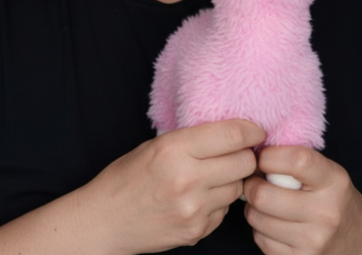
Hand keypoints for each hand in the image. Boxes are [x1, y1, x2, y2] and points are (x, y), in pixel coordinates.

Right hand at [81, 119, 264, 253]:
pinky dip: (219, 202)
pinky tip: (201, 196)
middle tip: (237, 152)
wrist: (106, 220)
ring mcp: (193, 210)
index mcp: (174, 150)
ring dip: (232, 179)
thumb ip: (194, 139)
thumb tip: (232, 133)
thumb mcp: (156, 145)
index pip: (232, 136)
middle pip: (244, 163)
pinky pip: (225, 211)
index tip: (256, 130)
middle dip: (245, 155)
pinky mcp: (196, 232)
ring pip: (238, 188)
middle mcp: (187, 179)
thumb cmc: (128, 177)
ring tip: (213, 175)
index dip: (251, 131)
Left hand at [243, 146, 361, 253]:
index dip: (269, 156)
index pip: (295, 160)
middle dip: (251, 185)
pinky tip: (275, 223)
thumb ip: (295, 159)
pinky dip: (260, 229)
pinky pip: (260, 239)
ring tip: (267, 202)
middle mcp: (326, 213)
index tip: (263, 158)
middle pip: (263, 195)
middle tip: (255, 181)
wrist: (361, 241)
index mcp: (334, 182)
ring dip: (253, 207)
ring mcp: (314, 242)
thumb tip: (251, 153)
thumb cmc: (333, 197)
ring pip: (256, 218)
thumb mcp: (326, 171)